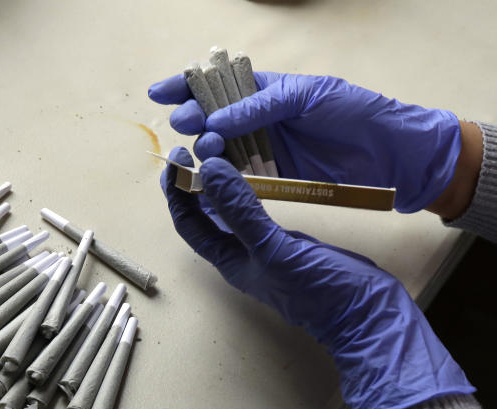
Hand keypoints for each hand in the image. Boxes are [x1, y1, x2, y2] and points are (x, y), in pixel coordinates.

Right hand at [149, 72, 471, 214]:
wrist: (392, 153)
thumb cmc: (356, 113)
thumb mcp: (308, 97)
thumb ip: (261, 106)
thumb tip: (217, 120)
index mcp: (266, 90)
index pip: (217, 85)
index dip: (186, 87)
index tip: (161, 93)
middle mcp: (258, 119)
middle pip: (210, 118)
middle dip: (191, 119)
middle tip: (186, 125)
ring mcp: (264, 149)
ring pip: (219, 149)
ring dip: (205, 149)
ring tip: (204, 151)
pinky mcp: (272, 178)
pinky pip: (237, 177)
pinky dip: (220, 179)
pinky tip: (209, 179)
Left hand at [160, 147, 473, 408]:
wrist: (365, 313)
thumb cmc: (319, 290)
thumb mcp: (275, 248)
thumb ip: (242, 212)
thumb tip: (209, 171)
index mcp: (230, 261)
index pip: (189, 224)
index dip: (177, 194)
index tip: (176, 160)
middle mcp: (242, 255)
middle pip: (206, 216)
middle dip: (196, 185)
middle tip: (194, 148)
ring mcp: (267, 248)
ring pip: (233, 211)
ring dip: (222, 184)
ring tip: (219, 151)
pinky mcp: (290, 242)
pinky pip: (260, 210)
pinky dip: (252, 189)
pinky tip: (257, 171)